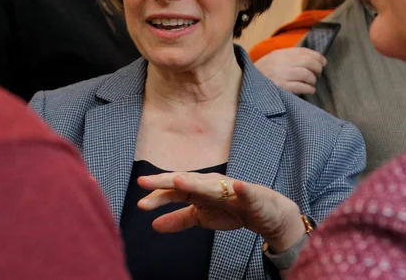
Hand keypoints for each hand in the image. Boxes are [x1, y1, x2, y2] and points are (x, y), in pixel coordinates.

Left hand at [138, 172, 306, 252]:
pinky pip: (245, 191)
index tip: (140, 204)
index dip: (157, 196)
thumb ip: (178, 219)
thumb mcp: (201, 217)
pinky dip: (241, 188)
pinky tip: (236, 185)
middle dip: (165, 182)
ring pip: (210, 186)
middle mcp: (211, 185)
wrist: (264, 212)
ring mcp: (230, 188)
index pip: (173, 192)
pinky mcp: (250, 195)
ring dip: (195, 182)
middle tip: (144, 181)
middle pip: (185, 183)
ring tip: (178, 181)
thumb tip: (153, 225)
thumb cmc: (231, 210)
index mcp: (198, 190)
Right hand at [254, 48, 326, 94]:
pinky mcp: (282, 88)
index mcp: (279, 53)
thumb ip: (287, 57)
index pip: (303, 51)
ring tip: (312, 82)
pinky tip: (310, 90)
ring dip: (313, 79)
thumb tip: (308, 59)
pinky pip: (302, 87)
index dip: (317, 56)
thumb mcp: (271, 59)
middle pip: (308, 62)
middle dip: (317, 68)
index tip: (323, 62)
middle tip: (318, 73)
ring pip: (307, 75)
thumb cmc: (260, 73)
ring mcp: (282, 75)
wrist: (245, 84)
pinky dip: (309, 88)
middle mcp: (282, 62)